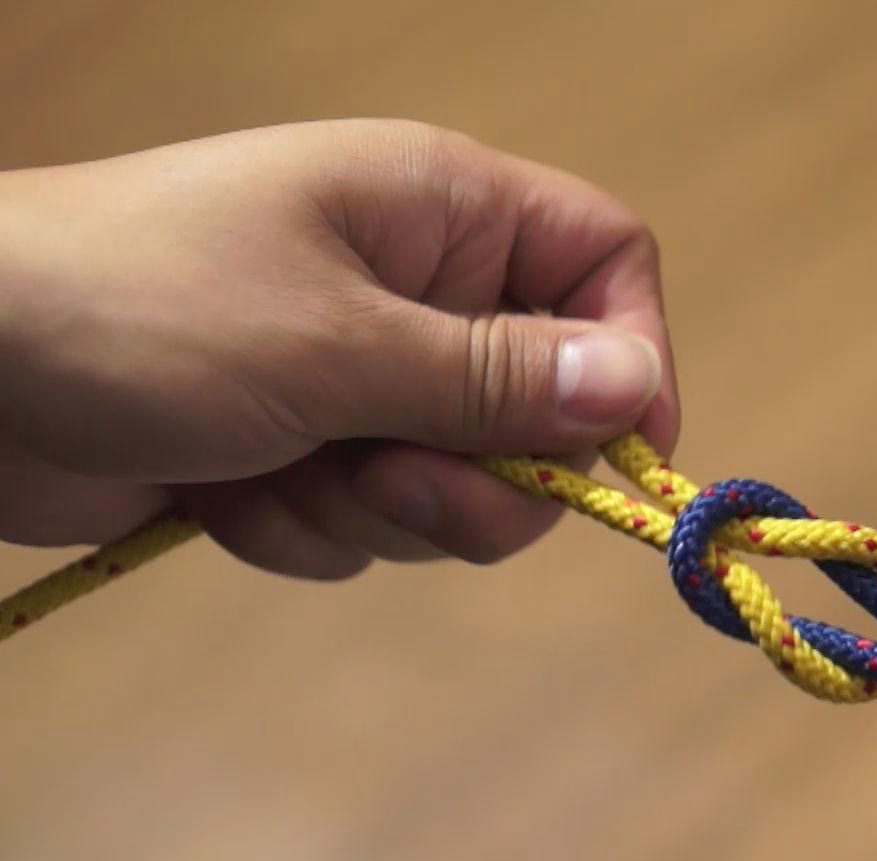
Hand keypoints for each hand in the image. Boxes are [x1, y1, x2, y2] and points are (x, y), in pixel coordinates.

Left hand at [0, 119, 678, 575]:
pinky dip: (307, 528)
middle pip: (545, 403)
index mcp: (441, 214)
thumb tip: (636, 388)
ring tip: (276, 473)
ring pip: (459, 483)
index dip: (633, 355)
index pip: (606, 262)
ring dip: (374, 511)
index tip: (622, 458)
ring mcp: (360, 373)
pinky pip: (373, 522)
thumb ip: (491, 377)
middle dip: (478, 476)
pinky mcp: (305, 448)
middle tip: (397, 486)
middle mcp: (419, 289)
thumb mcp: (333, 346)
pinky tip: (224, 495)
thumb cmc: (138, 308)